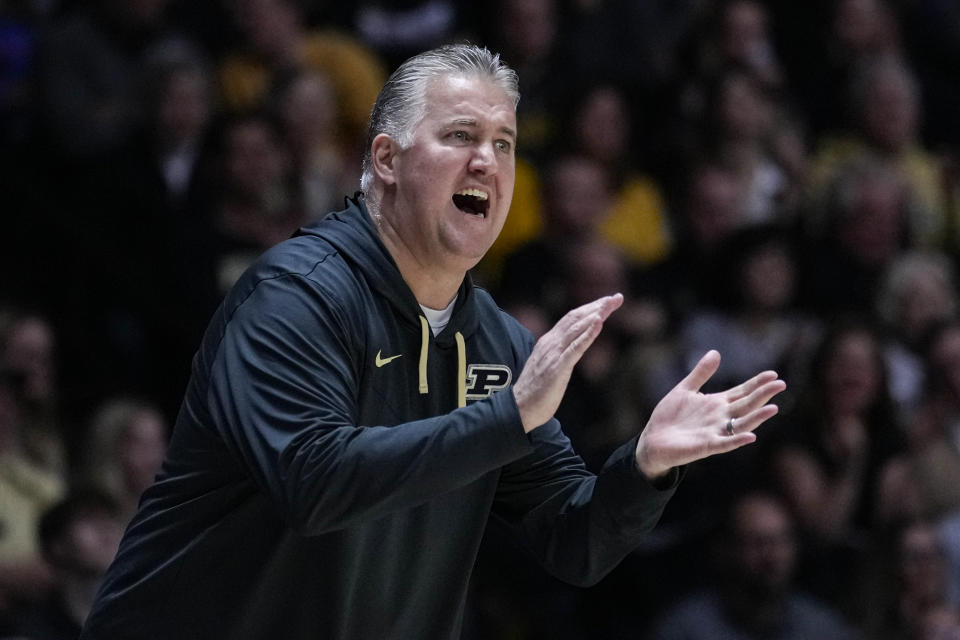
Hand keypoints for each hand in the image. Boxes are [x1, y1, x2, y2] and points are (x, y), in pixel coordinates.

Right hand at [513, 294, 622, 431]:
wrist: (519, 408)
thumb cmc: (535, 391)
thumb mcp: (549, 366)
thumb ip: (559, 354)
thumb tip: (571, 348)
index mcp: (549, 342)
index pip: (571, 319)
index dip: (590, 308)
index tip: (608, 302)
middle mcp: (551, 343)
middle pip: (576, 318)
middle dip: (597, 306)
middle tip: (617, 297)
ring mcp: (553, 354)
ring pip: (576, 328)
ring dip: (595, 314)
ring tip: (610, 304)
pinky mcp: (557, 368)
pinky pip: (575, 348)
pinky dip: (587, 334)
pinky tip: (598, 323)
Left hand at [635, 350, 785, 479]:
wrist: (653, 440)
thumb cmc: (670, 416)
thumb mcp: (685, 389)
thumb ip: (701, 373)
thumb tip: (716, 352)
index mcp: (717, 403)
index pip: (742, 392)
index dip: (757, 383)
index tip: (773, 374)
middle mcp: (720, 417)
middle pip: (746, 405)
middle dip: (763, 395)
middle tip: (780, 384)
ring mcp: (715, 432)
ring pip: (741, 424)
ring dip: (757, 417)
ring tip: (773, 407)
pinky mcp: (706, 446)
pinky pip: (725, 443)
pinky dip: (737, 440)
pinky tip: (750, 436)